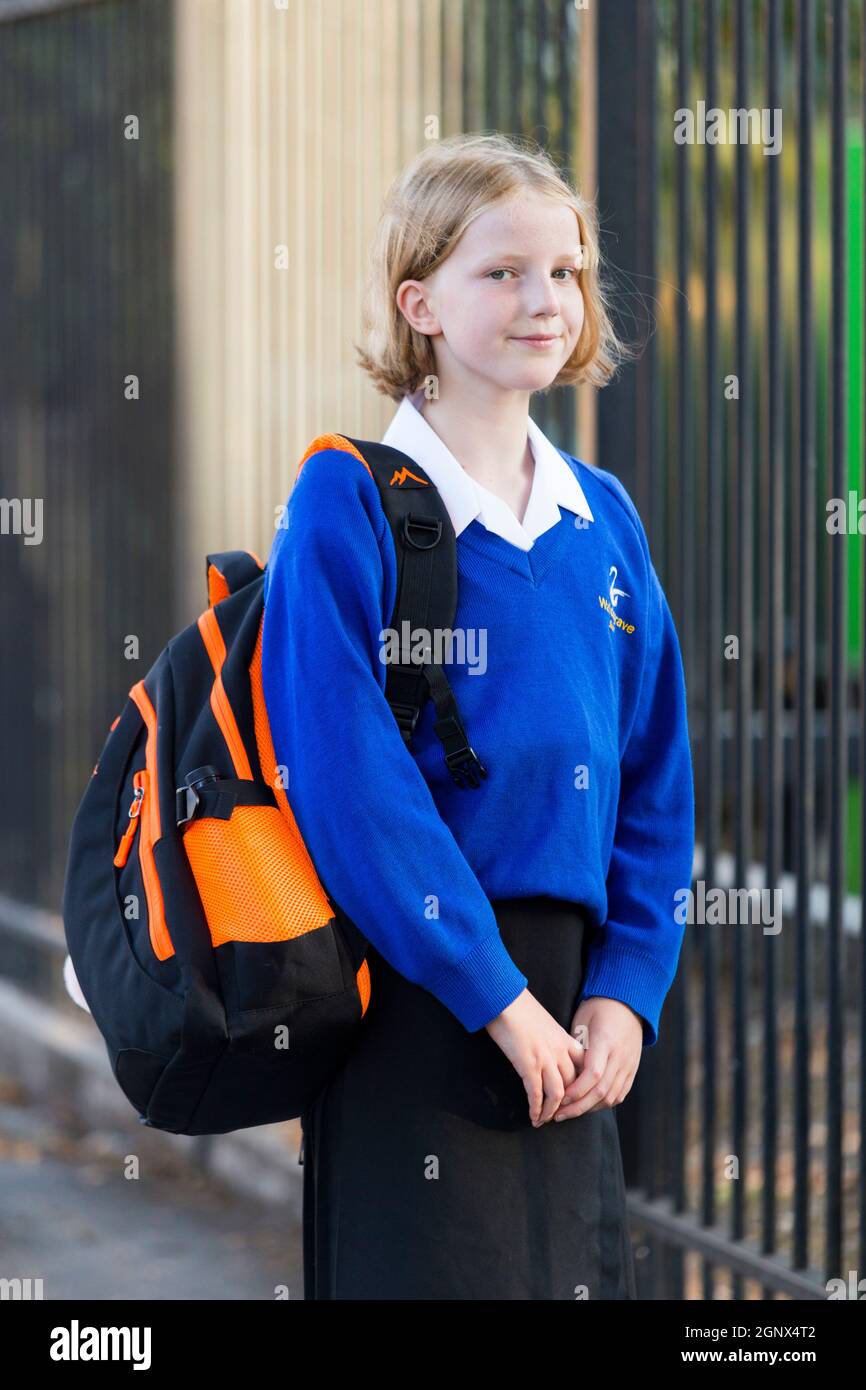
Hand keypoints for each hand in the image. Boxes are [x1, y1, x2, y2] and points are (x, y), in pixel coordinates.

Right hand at [485, 988, 584, 1126]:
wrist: (503, 997)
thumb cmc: (518, 1006)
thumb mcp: (543, 1022)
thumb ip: (550, 1038)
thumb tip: (547, 1050)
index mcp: (564, 1039)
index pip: (584, 1068)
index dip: (581, 1087)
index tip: (575, 1098)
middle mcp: (559, 1050)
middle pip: (573, 1084)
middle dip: (568, 1104)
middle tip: (559, 1115)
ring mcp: (545, 1058)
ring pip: (557, 1094)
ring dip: (551, 1111)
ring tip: (544, 1120)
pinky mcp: (528, 1064)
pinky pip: (536, 1093)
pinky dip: (536, 1108)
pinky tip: (532, 1117)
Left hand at [553, 997, 642, 1120]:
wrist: (628, 1002)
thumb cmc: (599, 1008)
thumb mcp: (582, 1020)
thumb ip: (576, 1047)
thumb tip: (563, 1071)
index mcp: (606, 1042)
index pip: (592, 1074)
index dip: (576, 1090)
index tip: (559, 1098)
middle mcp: (620, 1056)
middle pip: (601, 1091)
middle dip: (578, 1107)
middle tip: (558, 1114)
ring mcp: (629, 1065)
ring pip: (611, 1096)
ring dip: (590, 1108)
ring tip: (571, 1112)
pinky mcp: (632, 1070)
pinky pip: (620, 1094)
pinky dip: (604, 1103)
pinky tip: (589, 1106)